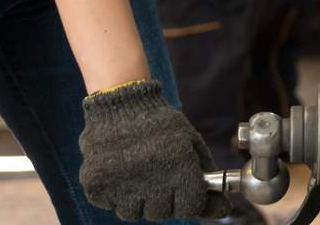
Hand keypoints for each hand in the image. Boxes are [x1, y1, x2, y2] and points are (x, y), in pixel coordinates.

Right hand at [78, 80, 226, 220]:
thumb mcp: (192, 144)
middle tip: (157, 177)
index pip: (189, 208)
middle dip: (162, 200)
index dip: (188, 200)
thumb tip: (223, 210)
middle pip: (160, 213)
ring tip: (138, 174)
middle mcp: (151, 182)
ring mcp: (121, 186)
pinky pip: (108, 203)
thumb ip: (207, 178)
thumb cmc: (161, 125)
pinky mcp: (96, 185)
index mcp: (180, 169)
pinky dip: (114, 193)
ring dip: (137, 199)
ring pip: (132, 213)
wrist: (123, 104)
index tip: (182, 190)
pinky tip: (120, 171)